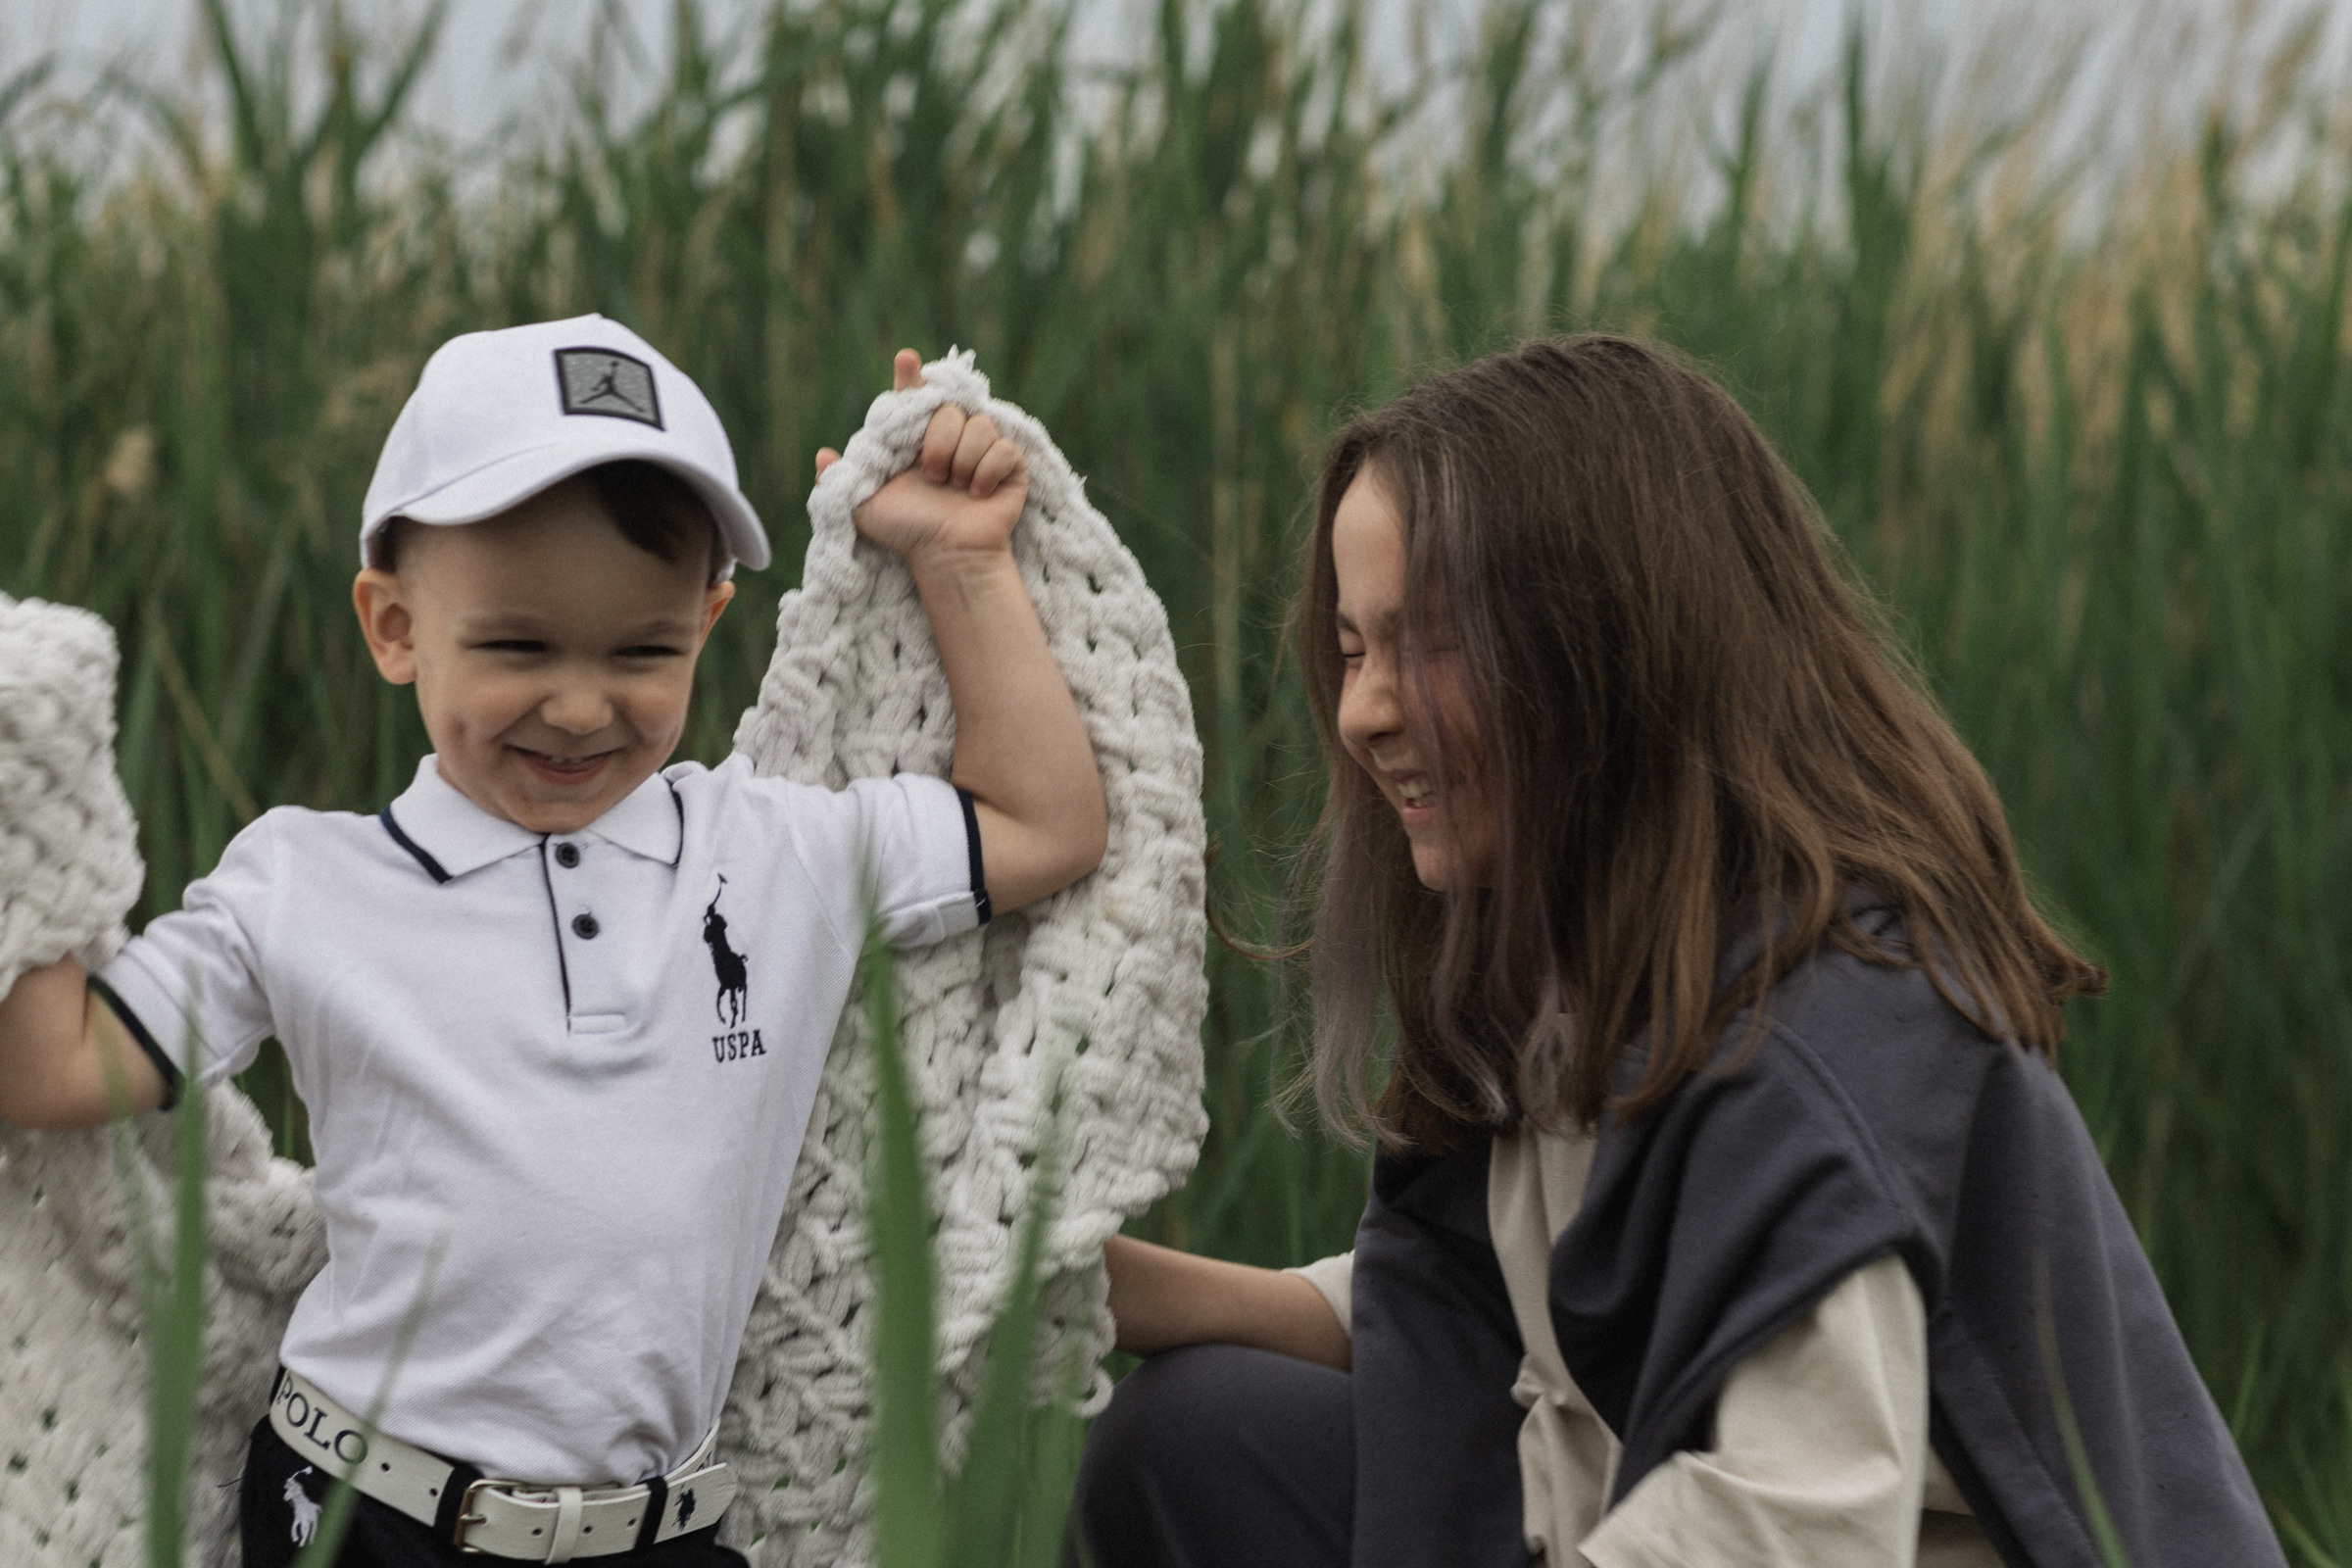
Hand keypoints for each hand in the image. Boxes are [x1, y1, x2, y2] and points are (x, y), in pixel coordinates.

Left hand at [819, 349, 1028, 565]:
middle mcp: (950, 439)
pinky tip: (978, 494)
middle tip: (932, 477)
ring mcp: (982, 451)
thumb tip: (822, 455)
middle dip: (940, 443)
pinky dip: (988, 473)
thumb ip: (841, 479)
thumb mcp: (864, 506)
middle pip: (950, 409)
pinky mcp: (1009, 466)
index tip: (904, 360)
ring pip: (980, 426)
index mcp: (915, 440)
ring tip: (955, 489)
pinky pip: (1004, 449)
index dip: (910, 376)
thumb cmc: (906, 533)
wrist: (946, 555)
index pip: (913, 397)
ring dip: (964, 461)